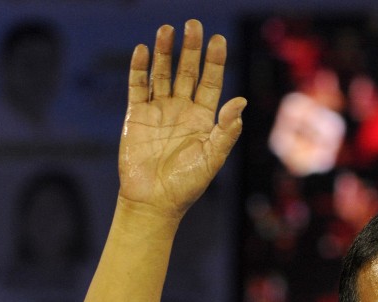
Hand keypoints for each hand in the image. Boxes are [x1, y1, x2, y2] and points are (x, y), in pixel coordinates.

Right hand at [118, 20, 245, 220]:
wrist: (154, 201)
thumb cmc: (187, 184)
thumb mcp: (212, 158)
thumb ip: (226, 131)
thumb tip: (241, 103)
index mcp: (203, 119)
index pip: (211, 82)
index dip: (215, 61)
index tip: (218, 40)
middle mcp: (182, 110)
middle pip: (187, 72)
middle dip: (191, 49)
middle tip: (193, 25)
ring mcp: (158, 111)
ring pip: (162, 74)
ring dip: (165, 52)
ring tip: (168, 29)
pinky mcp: (136, 116)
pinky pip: (138, 87)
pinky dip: (140, 69)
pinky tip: (144, 50)